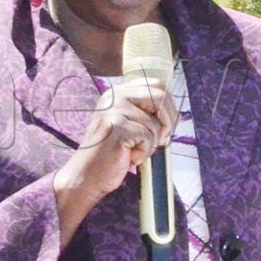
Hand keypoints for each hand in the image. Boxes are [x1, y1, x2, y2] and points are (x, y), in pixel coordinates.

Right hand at [53, 77, 176, 209]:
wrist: (87, 175)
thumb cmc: (113, 153)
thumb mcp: (128, 124)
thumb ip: (145, 111)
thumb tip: (173, 110)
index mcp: (119, 92)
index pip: (156, 84)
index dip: (168, 105)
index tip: (166, 124)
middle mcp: (115, 96)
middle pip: (160, 97)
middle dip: (168, 122)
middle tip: (160, 140)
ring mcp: (114, 110)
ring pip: (155, 123)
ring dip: (151, 144)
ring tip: (133, 151)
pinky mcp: (117, 127)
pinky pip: (148, 137)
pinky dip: (144, 153)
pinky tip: (128, 157)